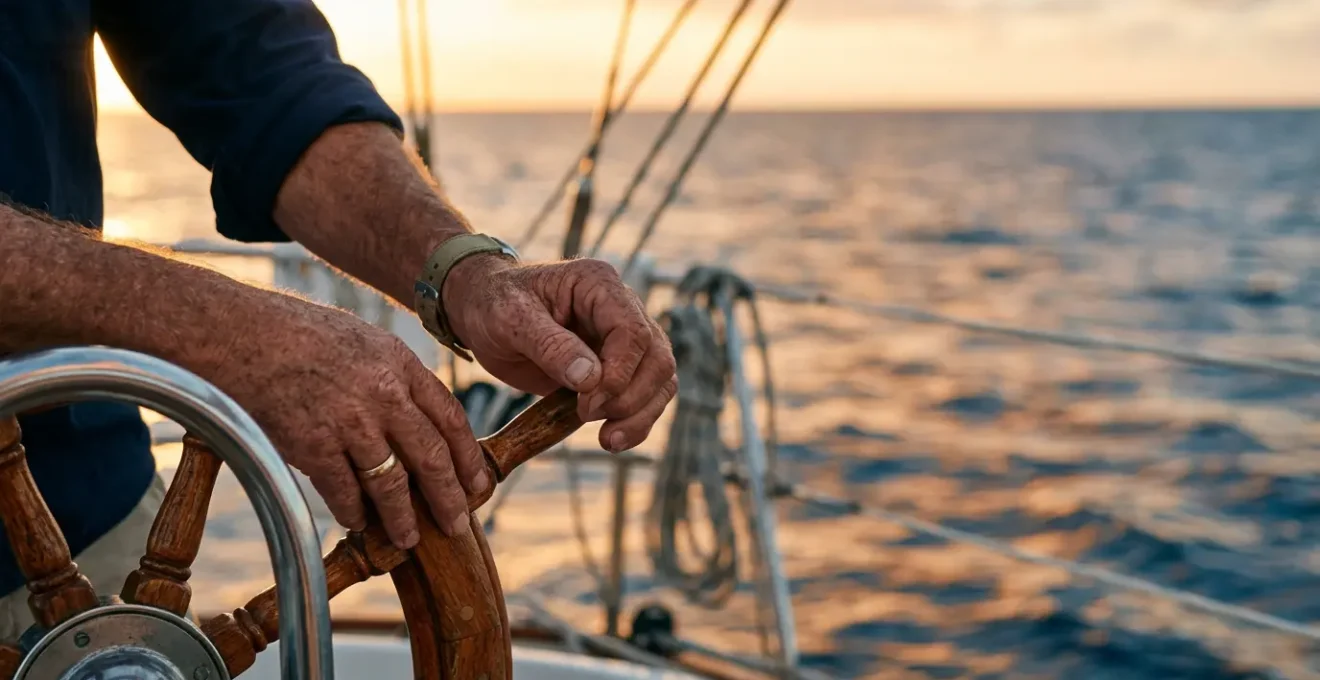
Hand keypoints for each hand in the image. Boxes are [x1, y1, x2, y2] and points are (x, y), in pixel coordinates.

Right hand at [209, 290, 485, 548]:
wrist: (240, 333)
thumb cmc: (297, 333)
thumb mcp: (362, 340)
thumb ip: (393, 375)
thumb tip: (417, 414)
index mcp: (400, 363)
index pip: (451, 417)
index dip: (467, 456)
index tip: (478, 483)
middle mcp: (384, 394)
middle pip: (431, 457)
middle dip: (449, 497)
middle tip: (458, 523)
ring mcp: (350, 421)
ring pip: (391, 484)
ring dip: (402, 518)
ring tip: (409, 539)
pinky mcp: (314, 445)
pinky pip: (345, 492)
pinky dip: (353, 513)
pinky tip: (358, 523)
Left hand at [443, 256, 677, 452]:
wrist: (483, 311)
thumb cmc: (494, 304)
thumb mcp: (511, 319)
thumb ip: (551, 346)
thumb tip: (591, 380)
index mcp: (599, 284)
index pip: (633, 331)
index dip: (619, 373)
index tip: (587, 402)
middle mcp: (622, 308)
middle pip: (657, 358)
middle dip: (630, 398)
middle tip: (588, 418)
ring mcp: (624, 339)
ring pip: (661, 380)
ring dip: (640, 416)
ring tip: (607, 441)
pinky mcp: (618, 367)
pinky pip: (645, 396)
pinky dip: (634, 422)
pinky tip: (609, 439)